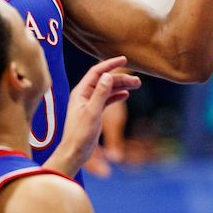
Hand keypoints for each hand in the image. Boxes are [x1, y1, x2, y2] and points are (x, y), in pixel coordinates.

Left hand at [46, 57, 139, 176]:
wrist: (74, 153)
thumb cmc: (80, 134)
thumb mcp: (92, 112)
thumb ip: (100, 93)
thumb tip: (108, 75)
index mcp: (81, 92)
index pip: (97, 72)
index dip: (110, 64)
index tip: (124, 59)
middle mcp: (85, 95)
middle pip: (105, 80)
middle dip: (121, 78)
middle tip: (138, 80)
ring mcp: (89, 103)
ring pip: (108, 89)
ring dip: (121, 86)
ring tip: (137, 86)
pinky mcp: (94, 112)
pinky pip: (107, 99)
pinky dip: (117, 96)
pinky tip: (126, 95)